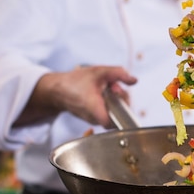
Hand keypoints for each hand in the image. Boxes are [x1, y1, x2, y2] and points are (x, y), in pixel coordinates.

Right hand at [14, 65, 136, 127]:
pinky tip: (103, 94)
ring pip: (113, 115)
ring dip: (115, 101)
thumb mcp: (99, 71)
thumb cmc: (76, 81)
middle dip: (121, 100)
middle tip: (114, 87)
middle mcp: (94, 119)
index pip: (114, 122)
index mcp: (94, 108)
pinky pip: (107, 114)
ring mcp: (94, 121)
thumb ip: (118, 73)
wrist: (58, 90)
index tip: (121, 96)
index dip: (123, 111)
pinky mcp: (93, 120)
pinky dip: (109, 104)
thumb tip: (134, 80)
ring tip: (107, 89)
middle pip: (117, 116)